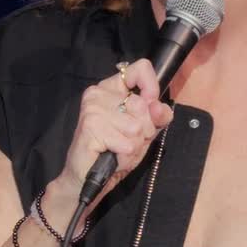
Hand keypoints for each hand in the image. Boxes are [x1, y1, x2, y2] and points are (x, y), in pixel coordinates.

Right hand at [56, 59, 174, 203]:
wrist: (88, 178)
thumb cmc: (115, 151)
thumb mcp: (144, 132)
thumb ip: (158, 116)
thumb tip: (158, 106)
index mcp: (112, 87)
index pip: (142, 68)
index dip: (153, 89)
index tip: (151, 107)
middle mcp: (98, 92)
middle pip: (142, 104)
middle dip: (144, 130)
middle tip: (128, 140)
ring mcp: (92, 108)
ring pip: (135, 126)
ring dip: (133, 145)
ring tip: (118, 149)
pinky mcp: (90, 127)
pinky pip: (126, 142)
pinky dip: (125, 155)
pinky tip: (112, 156)